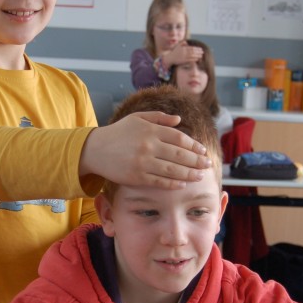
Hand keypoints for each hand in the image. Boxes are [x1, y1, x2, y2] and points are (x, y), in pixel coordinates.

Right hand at [80, 112, 210, 188]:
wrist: (95, 149)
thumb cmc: (118, 132)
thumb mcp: (137, 119)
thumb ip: (159, 118)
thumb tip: (179, 120)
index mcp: (150, 130)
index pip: (179, 138)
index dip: (193, 145)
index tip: (203, 151)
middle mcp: (148, 145)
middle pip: (179, 155)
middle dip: (196, 161)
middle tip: (208, 164)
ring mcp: (142, 162)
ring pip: (172, 170)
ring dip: (188, 174)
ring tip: (199, 176)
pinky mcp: (136, 177)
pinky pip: (159, 181)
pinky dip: (172, 183)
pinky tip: (182, 184)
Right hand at [165, 41, 203, 65]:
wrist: (170, 58)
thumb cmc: (174, 52)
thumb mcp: (178, 46)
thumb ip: (182, 43)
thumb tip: (187, 42)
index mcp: (183, 48)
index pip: (192, 48)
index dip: (197, 49)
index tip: (200, 49)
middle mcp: (184, 52)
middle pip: (193, 52)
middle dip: (198, 52)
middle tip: (202, 52)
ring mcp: (184, 57)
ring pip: (192, 56)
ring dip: (197, 55)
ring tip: (201, 55)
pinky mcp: (183, 61)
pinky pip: (190, 60)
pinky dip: (194, 59)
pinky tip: (197, 59)